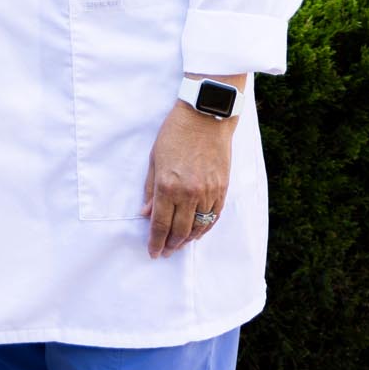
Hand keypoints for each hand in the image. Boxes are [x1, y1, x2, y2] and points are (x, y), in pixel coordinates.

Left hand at [141, 96, 236, 258]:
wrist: (206, 117)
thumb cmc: (175, 134)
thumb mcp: (155, 158)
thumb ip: (151, 189)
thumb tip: (146, 213)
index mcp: (168, 185)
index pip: (160, 224)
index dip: (156, 242)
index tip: (153, 252)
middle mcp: (189, 193)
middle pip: (179, 230)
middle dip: (170, 245)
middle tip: (164, 252)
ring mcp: (208, 192)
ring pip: (199, 227)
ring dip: (188, 239)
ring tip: (179, 245)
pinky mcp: (222, 189)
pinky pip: (214, 217)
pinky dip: (205, 228)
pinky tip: (198, 232)